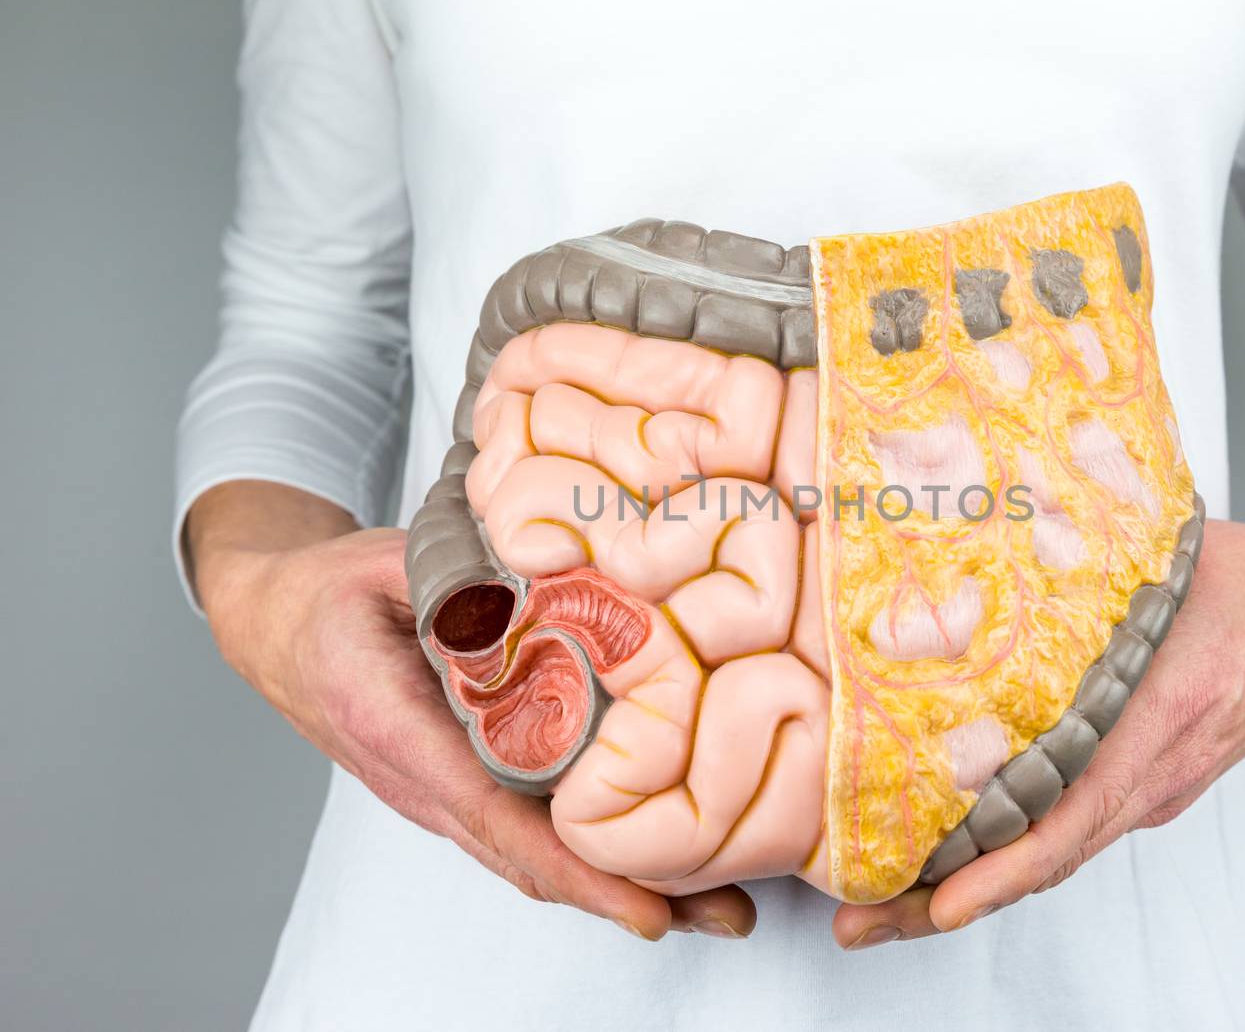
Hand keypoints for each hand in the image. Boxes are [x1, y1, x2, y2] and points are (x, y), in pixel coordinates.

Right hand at [190, 483, 755, 940]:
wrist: (277, 627)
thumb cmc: (331, 596)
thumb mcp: (387, 566)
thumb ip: (464, 579)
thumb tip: (558, 578)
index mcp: (398, 730)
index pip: (497, 815)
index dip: (578, 868)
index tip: (649, 908)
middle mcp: (423, 784)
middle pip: (532, 861)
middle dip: (629, 894)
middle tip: (730, 914)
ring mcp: (443, 796)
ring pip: (536, 858)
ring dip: (624, 882)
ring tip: (720, 902)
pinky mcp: (461, 789)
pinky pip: (529, 832)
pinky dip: (595, 854)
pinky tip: (660, 855)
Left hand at [833, 455, 1244, 948]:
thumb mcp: (1175, 555)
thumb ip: (1092, 551)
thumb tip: (987, 525)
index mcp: (1167, 714)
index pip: (1079, 809)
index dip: (1007, 864)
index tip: (941, 900)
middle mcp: (1159, 771)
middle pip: (1050, 856)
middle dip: (951, 897)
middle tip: (861, 922)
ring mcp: (1155, 788)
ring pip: (1055, 852)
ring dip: (970, 884)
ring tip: (878, 905)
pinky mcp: (1147, 785)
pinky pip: (1072, 828)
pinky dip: (1007, 854)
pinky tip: (943, 855)